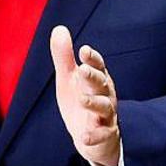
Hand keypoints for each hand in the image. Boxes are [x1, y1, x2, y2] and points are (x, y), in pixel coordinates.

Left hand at [50, 25, 119, 165]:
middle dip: (93, 77)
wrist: (92, 137)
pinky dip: (94, 135)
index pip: (97, 65)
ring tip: (82, 100)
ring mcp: (106, 115)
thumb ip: (64, 56)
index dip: (92, 58)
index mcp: (97, 78)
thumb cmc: (81, 100)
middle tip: (82, 70)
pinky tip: (84, 136)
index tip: (84, 50)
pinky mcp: (105, 134)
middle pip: (101, 83)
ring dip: (94, 103)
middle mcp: (105, 94)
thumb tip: (59, 28)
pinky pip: (102, 135)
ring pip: (104, 107)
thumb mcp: (69, 78)